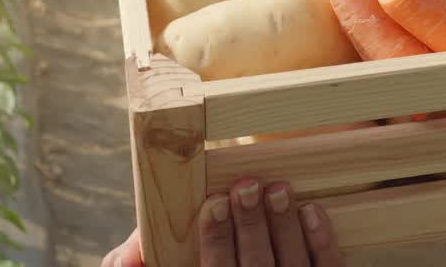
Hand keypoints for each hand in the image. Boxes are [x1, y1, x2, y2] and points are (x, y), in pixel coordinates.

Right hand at [101, 179, 343, 265]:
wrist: (250, 258)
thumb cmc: (209, 255)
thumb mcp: (170, 258)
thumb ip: (147, 252)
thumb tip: (125, 259)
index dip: (215, 240)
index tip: (215, 201)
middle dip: (250, 227)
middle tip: (247, 186)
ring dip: (284, 227)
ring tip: (278, 189)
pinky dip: (321, 241)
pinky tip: (311, 210)